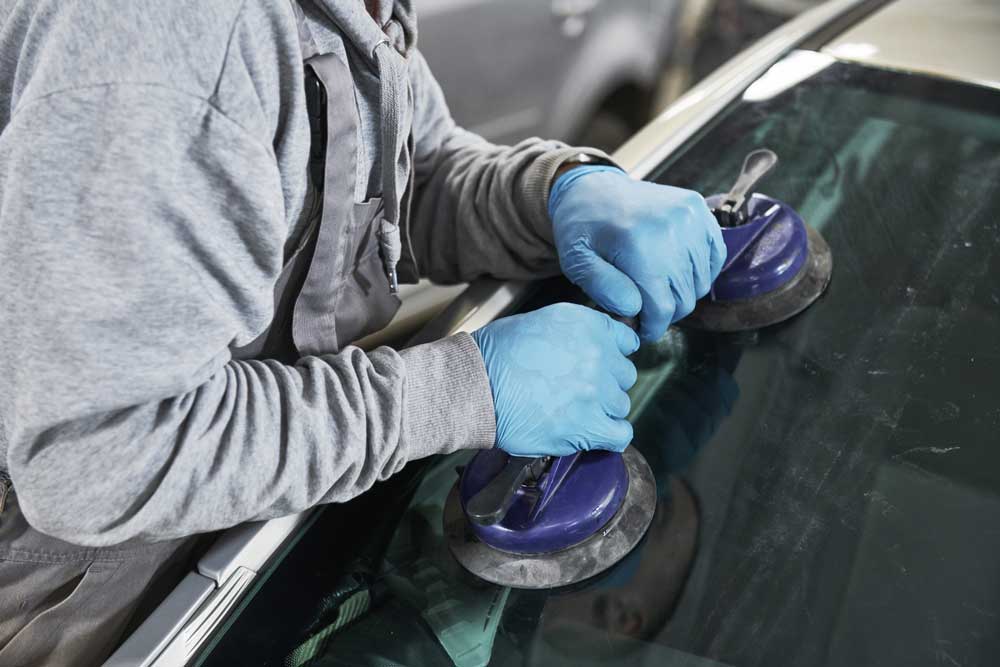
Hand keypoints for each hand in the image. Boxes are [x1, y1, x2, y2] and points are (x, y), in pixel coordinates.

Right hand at [471, 303, 638, 457]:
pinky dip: (609, 436)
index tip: (601, 366)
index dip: (611, 356)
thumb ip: (574, 333)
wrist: (472, 386)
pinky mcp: (587, 425)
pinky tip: (591, 433)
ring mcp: (595, 391)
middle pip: (624, 376)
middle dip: (604, 384)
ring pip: (620, 405)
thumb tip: (588, 348)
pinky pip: (620, 435)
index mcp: (586, 324)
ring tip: (571, 412)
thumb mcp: (539, 323)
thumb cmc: (493, 356)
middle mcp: (597, 354)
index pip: (625, 341)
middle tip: (575, 391)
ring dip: (601, 410)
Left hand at [548, 166, 726, 341]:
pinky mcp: (698, 209)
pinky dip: (700, 272)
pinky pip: (714, 257)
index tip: (641, 330)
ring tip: (656, 289)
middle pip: (684, 298)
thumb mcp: (576, 261)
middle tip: (645, 309)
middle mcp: (670, 229)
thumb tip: (634, 308)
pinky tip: (676, 271)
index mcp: (638, 245)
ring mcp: (689, 217)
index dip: (653, 327)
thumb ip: (603, 288)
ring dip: (682, 294)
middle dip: (665, 313)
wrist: (591, 186)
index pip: (662, 308)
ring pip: (701, 282)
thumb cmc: (582, 228)